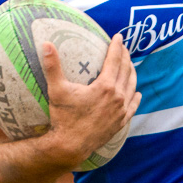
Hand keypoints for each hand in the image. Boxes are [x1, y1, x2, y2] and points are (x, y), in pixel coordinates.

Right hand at [39, 34, 139, 165]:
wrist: (71, 146)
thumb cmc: (63, 118)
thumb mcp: (57, 90)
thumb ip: (52, 66)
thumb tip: (45, 44)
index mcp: (106, 86)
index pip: (115, 60)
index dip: (117, 47)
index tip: (118, 37)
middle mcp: (118, 97)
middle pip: (126, 71)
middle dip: (126, 57)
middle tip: (124, 48)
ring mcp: (121, 111)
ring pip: (132, 87)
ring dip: (132, 74)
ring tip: (130, 66)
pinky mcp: (120, 123)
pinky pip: (133, 106)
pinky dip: (135, 97)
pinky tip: (137, 93)